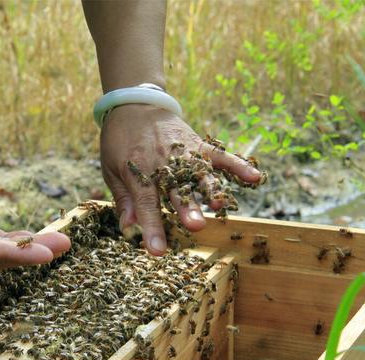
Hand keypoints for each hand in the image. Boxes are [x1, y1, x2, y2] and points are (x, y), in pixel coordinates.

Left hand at [100, 104, 260, 255]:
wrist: (133, 103)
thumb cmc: (119, 141)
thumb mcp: (110, 169)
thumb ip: (123, 199)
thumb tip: (129, 227)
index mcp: (138, 170)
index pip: (145, 204)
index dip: (152, 227)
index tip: (156, 250)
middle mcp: (163, 163)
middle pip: (176, 189)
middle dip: (185, 208)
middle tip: (194, 226)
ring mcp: (183, 153)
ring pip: (199, 174)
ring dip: (210, 189)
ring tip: (219, 204)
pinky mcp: (198, 144)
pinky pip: (220, 155)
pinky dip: (237, 165)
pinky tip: (254, 177)